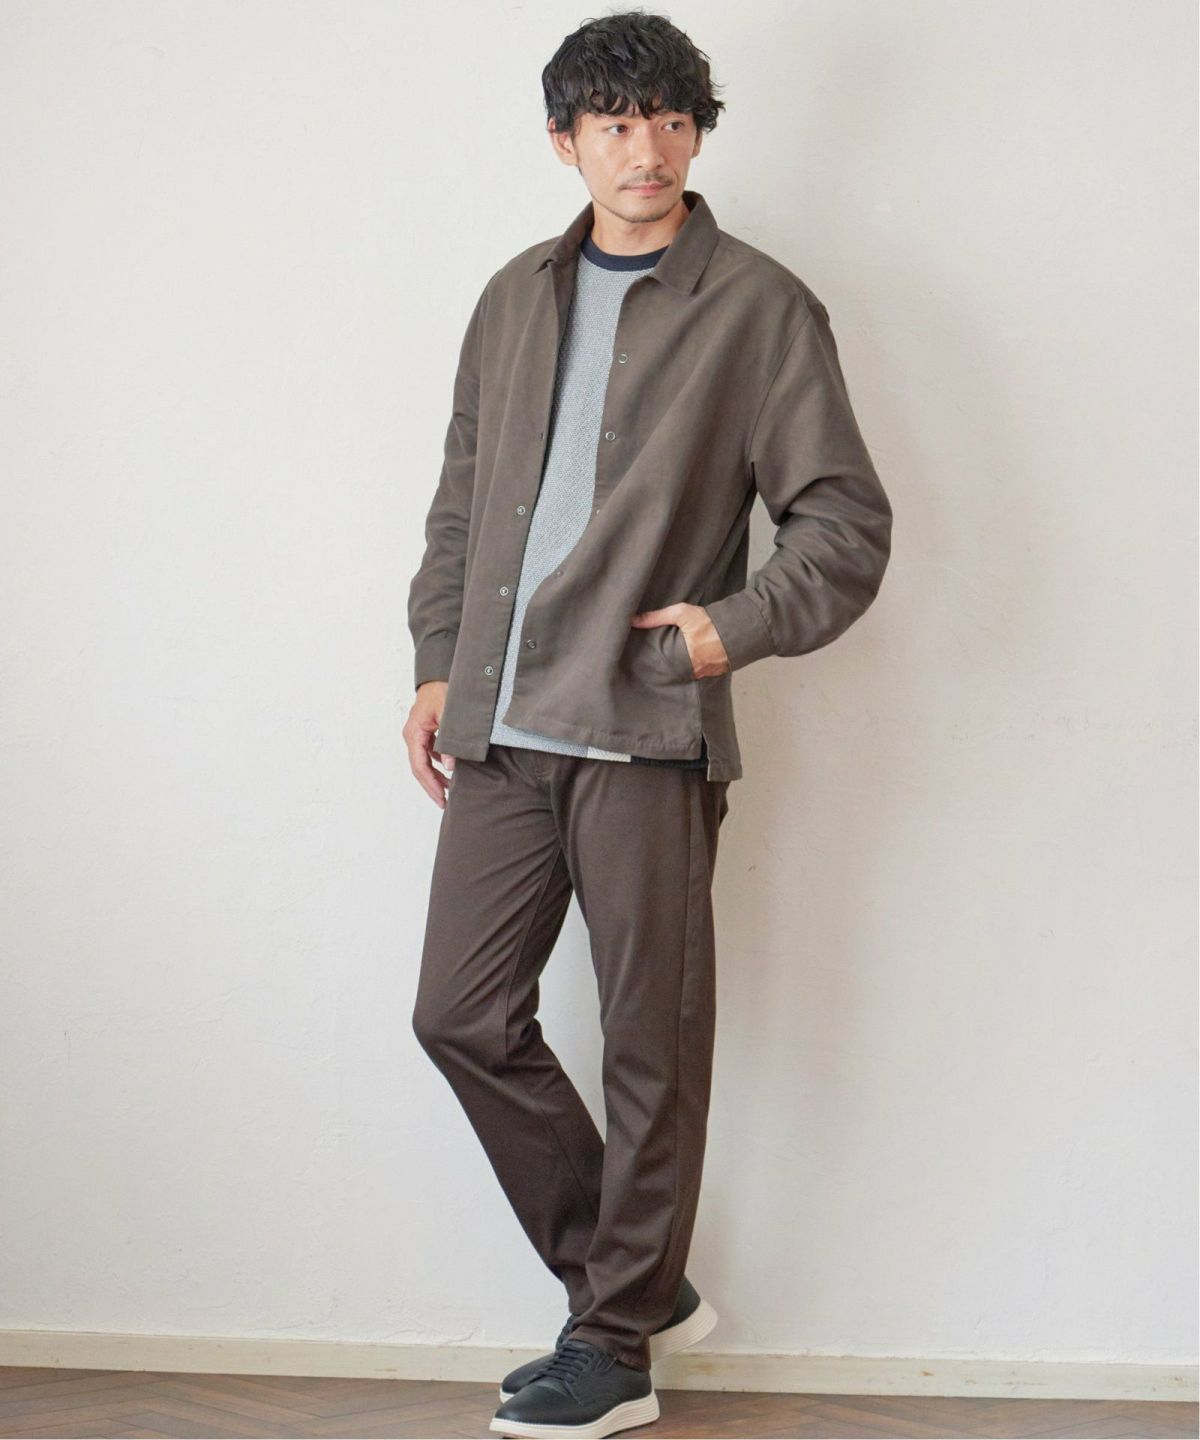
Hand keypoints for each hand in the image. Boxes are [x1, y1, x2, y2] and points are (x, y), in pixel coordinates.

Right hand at [405, 680, 454, 807]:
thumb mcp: (449, 715)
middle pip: (419, 768)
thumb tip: (449, 766)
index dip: (430, 785)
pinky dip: (438, 765)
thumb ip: (449, 741)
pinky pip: (429, 753)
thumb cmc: (443, 690)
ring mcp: (418, 734)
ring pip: (424, 762)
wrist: (438, 674)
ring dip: (435, 777)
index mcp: (414, 733)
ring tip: (448, 792)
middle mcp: (412, 735)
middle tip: (444, 803)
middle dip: (431, 786)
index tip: (441, 798)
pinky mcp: (426, 731)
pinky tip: (449, 773)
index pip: (419, 766)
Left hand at [630, 602, 730, 678]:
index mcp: (683, 658)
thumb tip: (633, 620)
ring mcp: (705, 674)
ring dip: (678, 669)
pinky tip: (686, 663)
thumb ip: (657, 617)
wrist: (738, 629)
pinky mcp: (714, 673)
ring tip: (668, 663)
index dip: (653, 664)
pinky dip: (692, 668)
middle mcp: (694, 670)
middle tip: (651, 663)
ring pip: (685, 674)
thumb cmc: (709, 622)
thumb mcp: (682, 613)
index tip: (643, 661)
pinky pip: (698, 673)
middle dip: (664, 668)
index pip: (661, 666)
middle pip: (672, 672)